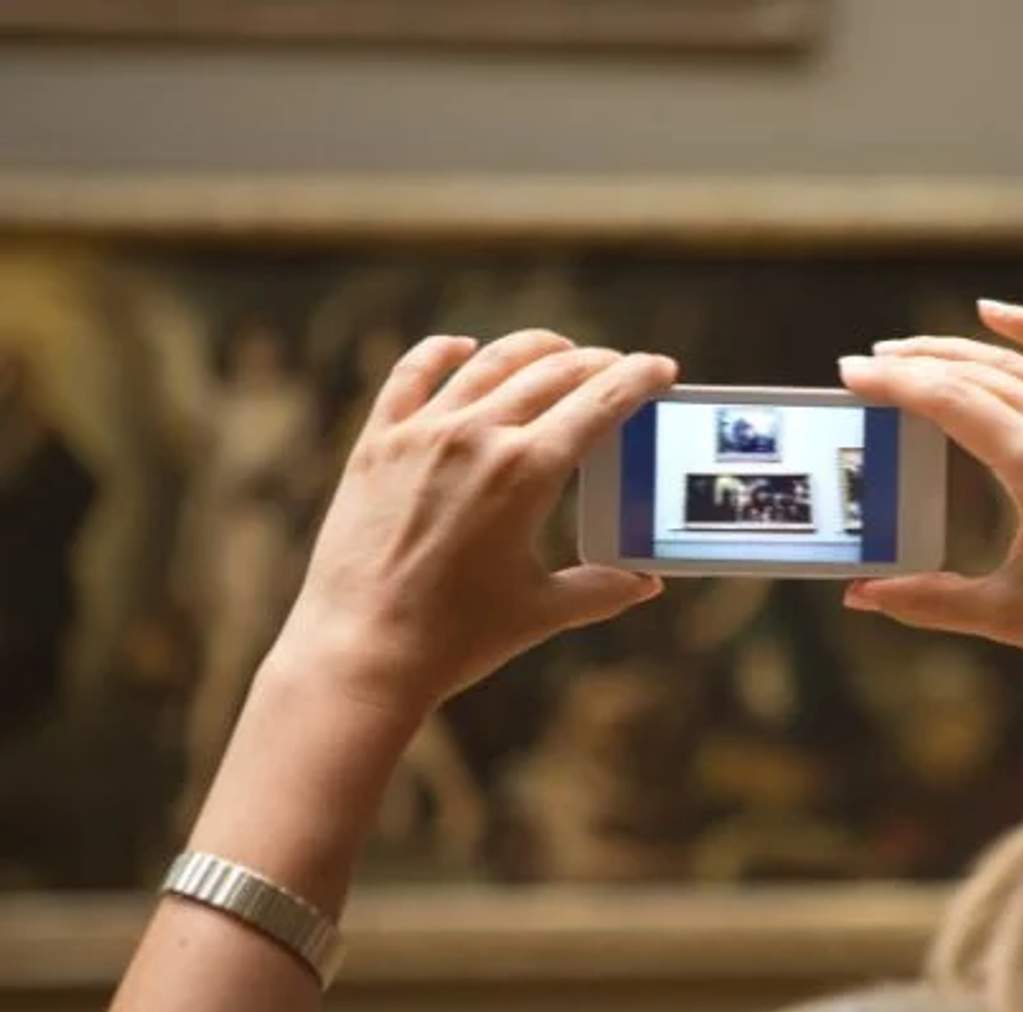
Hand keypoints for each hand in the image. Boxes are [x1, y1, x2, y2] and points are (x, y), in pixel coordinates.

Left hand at [271, 330, 676, 715]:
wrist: (360, 652)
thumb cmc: (457, 637)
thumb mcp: (543, 611)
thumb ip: (601, 588)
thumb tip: (646, 583)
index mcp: (528, 472)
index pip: (601, 402)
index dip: (639, 378)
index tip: (661, 368)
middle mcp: (477, 436)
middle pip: (553, 374)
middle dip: (597, 364)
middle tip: (619, 369)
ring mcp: (422, 433)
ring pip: (490, 363)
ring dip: (534, 349)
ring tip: (559, 351)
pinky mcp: (377, 443)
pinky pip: (411, 375)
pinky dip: (442, 353)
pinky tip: (462, 348)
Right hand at [838, 299, 1022, 669]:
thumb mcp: (1012, 617)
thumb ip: (933, 601)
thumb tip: (861, 596)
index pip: (954, 404)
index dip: (897, 385)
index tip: (853, 373)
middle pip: (978, 376)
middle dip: (913, 367)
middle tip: (861, 366)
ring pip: (1017, 363)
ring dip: (954, 352)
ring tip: (902, 352)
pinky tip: (992, 310)